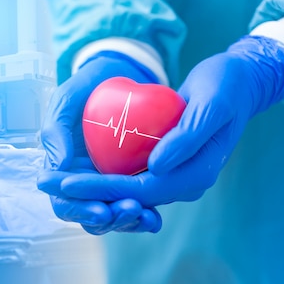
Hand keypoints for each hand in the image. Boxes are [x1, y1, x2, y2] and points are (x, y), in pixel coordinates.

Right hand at [38, 51, 162, 233]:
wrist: (120, 75)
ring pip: (112, 217)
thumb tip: (56, 166)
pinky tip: (155, 217)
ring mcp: (105, 182)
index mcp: (60, 167)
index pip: (63, 201)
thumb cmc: (88, 86)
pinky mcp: (129, 180)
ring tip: (147, 216)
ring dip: (127, 222)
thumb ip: (56, 130)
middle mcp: (81, 181)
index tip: (101, 209)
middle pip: (88, 216)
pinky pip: (134, 204)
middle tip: (131, 210)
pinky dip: (143, 215)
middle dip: (110, 220)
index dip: (79, 210)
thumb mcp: (67, 99)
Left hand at [50, 36, 283, 206]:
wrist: (236, 83)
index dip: (100, 190)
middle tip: (47, 182)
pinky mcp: (161, 168)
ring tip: (53, 182)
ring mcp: (171, 178)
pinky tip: (74, 174)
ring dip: (89, 192)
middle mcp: (182, 185)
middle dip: (85, 196)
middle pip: (127, 200)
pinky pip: (128, 181)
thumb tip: (155, 169)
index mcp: (195, 176)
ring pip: (124, 196)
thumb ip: (187, 138)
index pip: (140, 191)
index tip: (65, 182)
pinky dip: (102, 181)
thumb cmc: (225, 88)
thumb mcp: (210, 105)